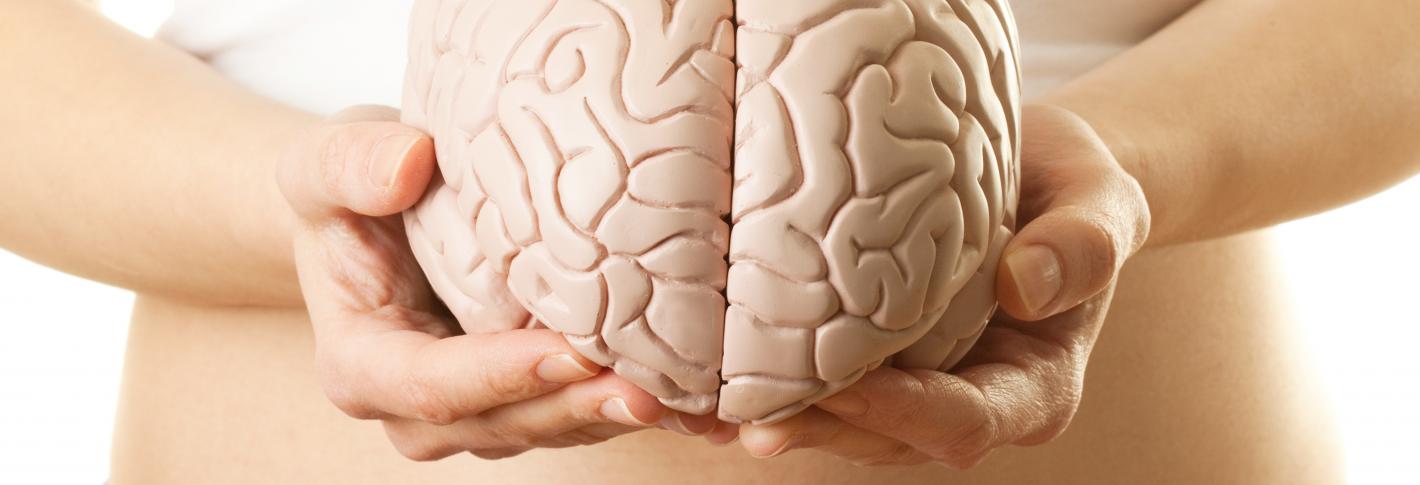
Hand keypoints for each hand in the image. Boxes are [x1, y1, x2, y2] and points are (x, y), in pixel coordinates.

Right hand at [277, 105, 717, 460]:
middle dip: (576, 407)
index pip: (434, 385)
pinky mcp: (526, 398)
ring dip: (615, 414)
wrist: (378, 205)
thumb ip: (350, 163)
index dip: (504, 373)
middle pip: (504, 423)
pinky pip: (579, 413)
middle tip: (650, 390)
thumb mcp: (323, 160)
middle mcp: (417, 408)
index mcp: (362, 366)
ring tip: (686, 396)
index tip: (569, 350)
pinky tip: (696, 396)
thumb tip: (406, 165)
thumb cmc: (351, 186)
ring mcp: (476, 411)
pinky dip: (636, 406)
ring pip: (551, 428)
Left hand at [733, 104, 1150, 467]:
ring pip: (839, 422)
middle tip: (740, 413)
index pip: (963, 422)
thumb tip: (1027, 286)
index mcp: (1031, 388)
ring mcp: (913, 385)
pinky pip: (814, 384)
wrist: (1040, 173)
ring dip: (770, 416)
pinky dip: (756, 384)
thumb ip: (1085, 244)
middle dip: (815, 427)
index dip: (902, 412)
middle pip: (884, 437)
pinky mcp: (869, 359)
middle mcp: (966, 400)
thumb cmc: (1075, 189)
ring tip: (698, 405)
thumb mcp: (1103, 202)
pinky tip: (694, 378)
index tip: (842, 385)